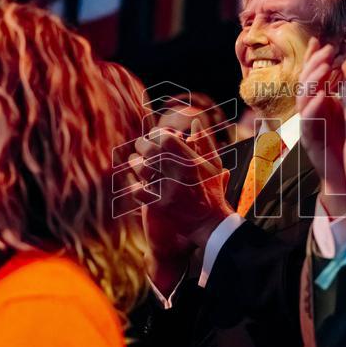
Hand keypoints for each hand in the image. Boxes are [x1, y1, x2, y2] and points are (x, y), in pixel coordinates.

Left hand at [130, 119, 234, 250]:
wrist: (210, 224)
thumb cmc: (212, 192)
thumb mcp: (214, 165)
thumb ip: (205, 142)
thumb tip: (197, 122)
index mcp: (191, 161)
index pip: (166, 139)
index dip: (157, 134)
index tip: (154, 135)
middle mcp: (178, 174)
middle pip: (151, 151)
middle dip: (142, 145)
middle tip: (139, 144)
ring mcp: (168, 190)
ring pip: (142, 169)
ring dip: (135, 162)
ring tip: (133, 160)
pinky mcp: (159, 206)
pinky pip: (138, 191)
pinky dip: (132, 184)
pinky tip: (131, 180)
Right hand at [297, 38, 345, 216]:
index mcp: (322, 105)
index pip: (317, 76)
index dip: (317, 58)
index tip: (324, 40)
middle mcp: (313, 113)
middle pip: (307, 83)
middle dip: (316, 64)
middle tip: (328, 49)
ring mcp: (310, 127)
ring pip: (304, 99)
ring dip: (314, 81)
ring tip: (325, 67)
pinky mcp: (310, 142)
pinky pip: (308, 123)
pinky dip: (314, 109)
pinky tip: (321, 97)